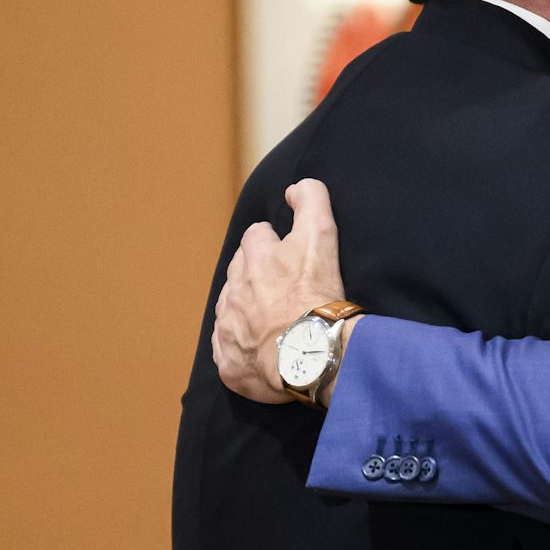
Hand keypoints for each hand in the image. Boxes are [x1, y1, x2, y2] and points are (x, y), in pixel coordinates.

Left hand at [212, 178, 346, 402]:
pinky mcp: (228, 362)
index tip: (287, 253)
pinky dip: (242, 348)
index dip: (273, 242)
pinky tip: (262, 350)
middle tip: (282, 288)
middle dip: (255, 274)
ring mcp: (227, 328)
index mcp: (254, 258)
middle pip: (239, 272)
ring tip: (273, 320)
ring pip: (230, 310)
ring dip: (246, 310)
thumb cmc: (316, 296)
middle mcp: (234, 290)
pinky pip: (229, 350)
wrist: (310, 355)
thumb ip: (311, 201)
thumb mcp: (321, 236)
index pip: (256, 236)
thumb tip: (296, 187)